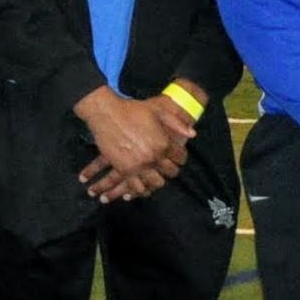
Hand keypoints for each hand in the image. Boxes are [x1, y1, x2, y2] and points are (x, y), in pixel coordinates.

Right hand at [75, 86, 181, 202]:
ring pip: (156, 183)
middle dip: (171, 169)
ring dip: (157, 181)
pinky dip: (141, 190)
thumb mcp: (157, 111)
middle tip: (167, 166)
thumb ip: (176, 123)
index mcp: (163, 143)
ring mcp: (139, 166)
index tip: (177, 156)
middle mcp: (153, 157)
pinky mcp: (124, 170)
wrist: (107, 114)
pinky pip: (137, 187)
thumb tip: (192, 134)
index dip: (181, 157)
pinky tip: (142, 187)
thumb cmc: (132, 110)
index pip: (180, 157)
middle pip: (171, 172)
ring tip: (155, 177)